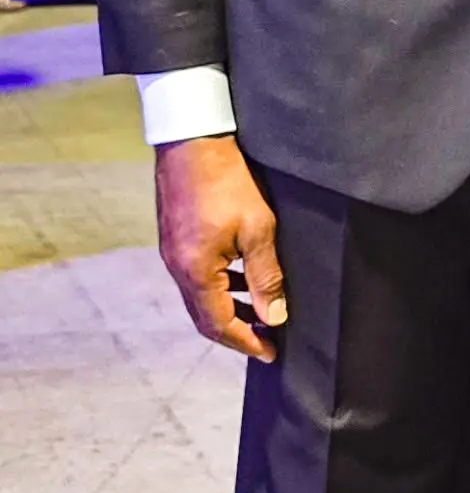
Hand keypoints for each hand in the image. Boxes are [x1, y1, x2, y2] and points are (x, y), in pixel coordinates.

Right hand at [154, 135, 286, 363]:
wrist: (192, 139)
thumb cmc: (227, 180)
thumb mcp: (258, 228)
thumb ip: (265, 275)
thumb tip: (274, 315)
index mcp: (195, 272)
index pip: (219, 325)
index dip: (246, 342)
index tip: (270, 352)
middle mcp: (177, 268)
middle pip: (204, 317)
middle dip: (236, 332)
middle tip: (266, 339)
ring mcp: (172, 253)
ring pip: (199, 297)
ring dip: (228, 309)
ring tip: (260, 311)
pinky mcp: (174, 238)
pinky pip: (196, 277)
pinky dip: (219, 286)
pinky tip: (241, 277)